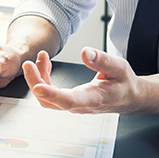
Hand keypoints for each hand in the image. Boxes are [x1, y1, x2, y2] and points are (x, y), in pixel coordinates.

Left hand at [22, 47, 142, 113]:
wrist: (129, 96)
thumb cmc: (124, 83)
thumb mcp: (119, 67)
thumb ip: (102, 60)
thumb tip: (85, 52)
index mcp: (92, 99)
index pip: (68, 101)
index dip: (51, 94)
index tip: (37, 86)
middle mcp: (79, 105)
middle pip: (49, 101)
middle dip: (35, 82)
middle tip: (28, 64)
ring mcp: (72, 104)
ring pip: (46, 98)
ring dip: (38, 78)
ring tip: (41, 57)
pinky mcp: (68, 100)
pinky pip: (50, 93)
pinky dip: (44, 78)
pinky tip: (45, 64)